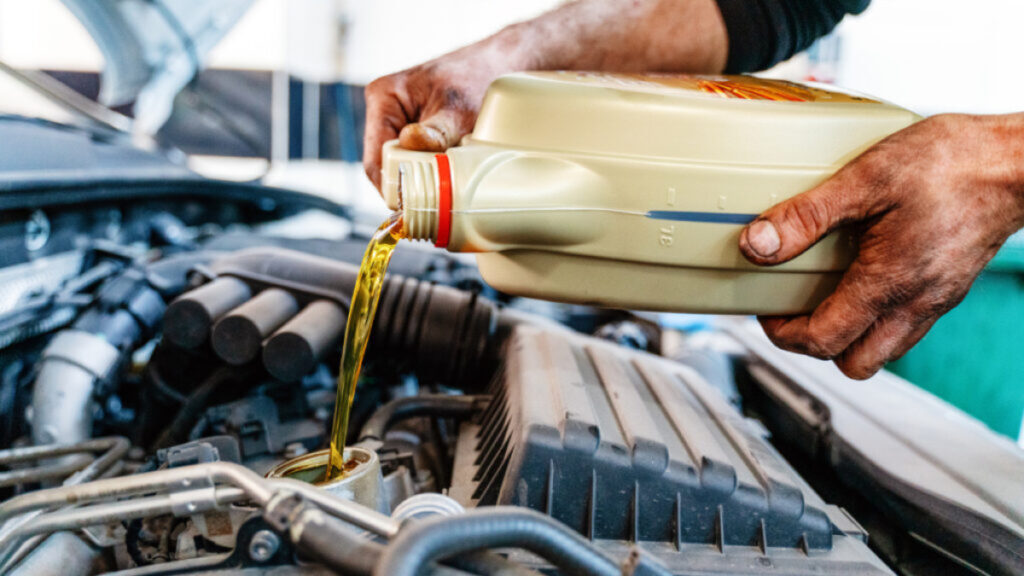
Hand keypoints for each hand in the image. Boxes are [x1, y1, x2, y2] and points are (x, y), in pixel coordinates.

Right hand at [362, 0, 729, 190]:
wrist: (607, 45)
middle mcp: (420, 122)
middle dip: (436, 212)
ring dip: (464, 214)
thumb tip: (410, 167)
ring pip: (442, 197)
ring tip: (492, 217)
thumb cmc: (539, 49)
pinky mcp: (490, 155)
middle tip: (467, 226)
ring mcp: (455, 141)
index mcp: (395, 99)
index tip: (430, 224)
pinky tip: (507, 215)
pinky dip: (489, 210)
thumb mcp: (478, 88)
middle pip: (409, 190)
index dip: (403, 202)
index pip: (379, 170)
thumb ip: (443, 125)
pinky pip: (476, 195)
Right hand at [362, 43, 521, 189]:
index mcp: (383, 98)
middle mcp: (385, 112)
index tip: (418, 204)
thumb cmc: (476, 78)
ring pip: (402, 168)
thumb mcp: (459, 108)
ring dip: (424, 177)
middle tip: (439, 194)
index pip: (375, 160)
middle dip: (411, 183)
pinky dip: (432, 170)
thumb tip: (411, 144)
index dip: (394, 186)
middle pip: (386, 168)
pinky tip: (449, 170)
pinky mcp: (416, 134)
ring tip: (448, 178)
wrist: (497, 66)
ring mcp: (399, 124)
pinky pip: (416, 162)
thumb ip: (437, 131)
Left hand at [739, 114, 1023, 378]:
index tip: (766, 308)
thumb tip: (758, 244)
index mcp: (889, 284)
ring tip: (823, 294)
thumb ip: (807, 216)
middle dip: (814, 344)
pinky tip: (863, 276)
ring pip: (882, 350)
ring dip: (847, 335)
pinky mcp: (949, 288)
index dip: (782, 333)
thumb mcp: (865, 180)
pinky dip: (876, 317)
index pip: (822, 341)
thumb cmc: (953, 164)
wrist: (1019, 162)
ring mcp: (937, 301)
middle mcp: (916, 304)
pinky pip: (905, 325)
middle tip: (792, 309)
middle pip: (854, 363)